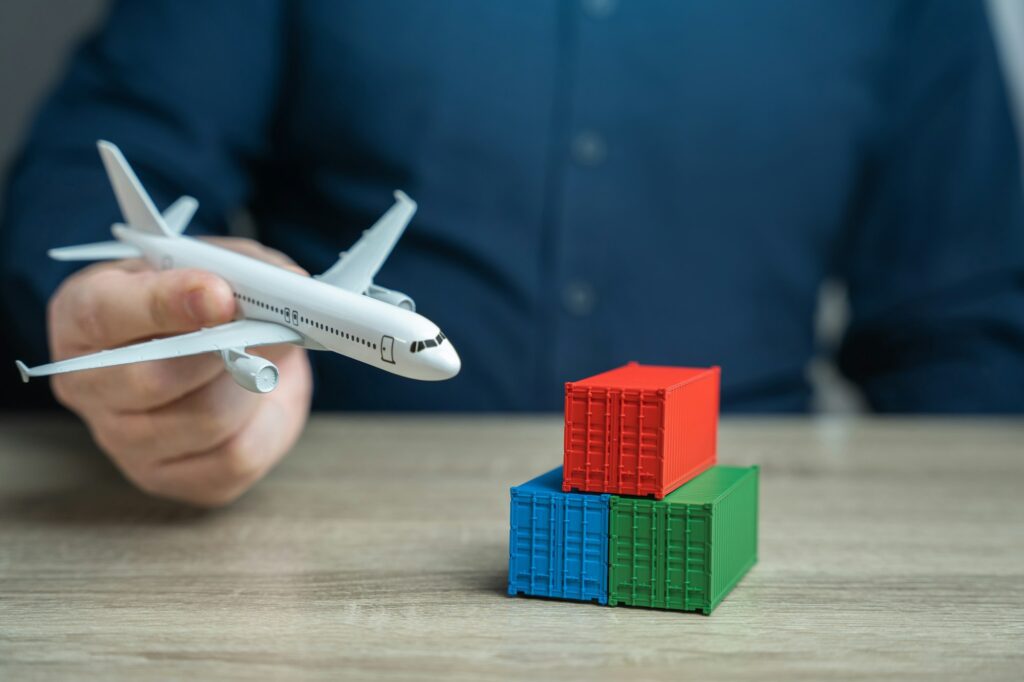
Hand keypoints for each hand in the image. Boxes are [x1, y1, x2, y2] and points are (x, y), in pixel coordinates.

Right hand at [46, 238, 312, 506]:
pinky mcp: (167, 477)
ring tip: (263, 363)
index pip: (104, 314)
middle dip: (222, 352)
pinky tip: (259, 403)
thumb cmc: (207, 305)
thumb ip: (246, 270)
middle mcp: (87, 385)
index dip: (165, 303)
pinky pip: (232, 458)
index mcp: (83, 316)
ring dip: (251, 387)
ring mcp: (121, 440)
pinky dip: (264, 425)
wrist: (225, 357)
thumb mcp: (219, 266)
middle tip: (265, 329)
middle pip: (151, 379)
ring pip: (204, 420)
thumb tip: (288, 286)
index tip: (220, 295)